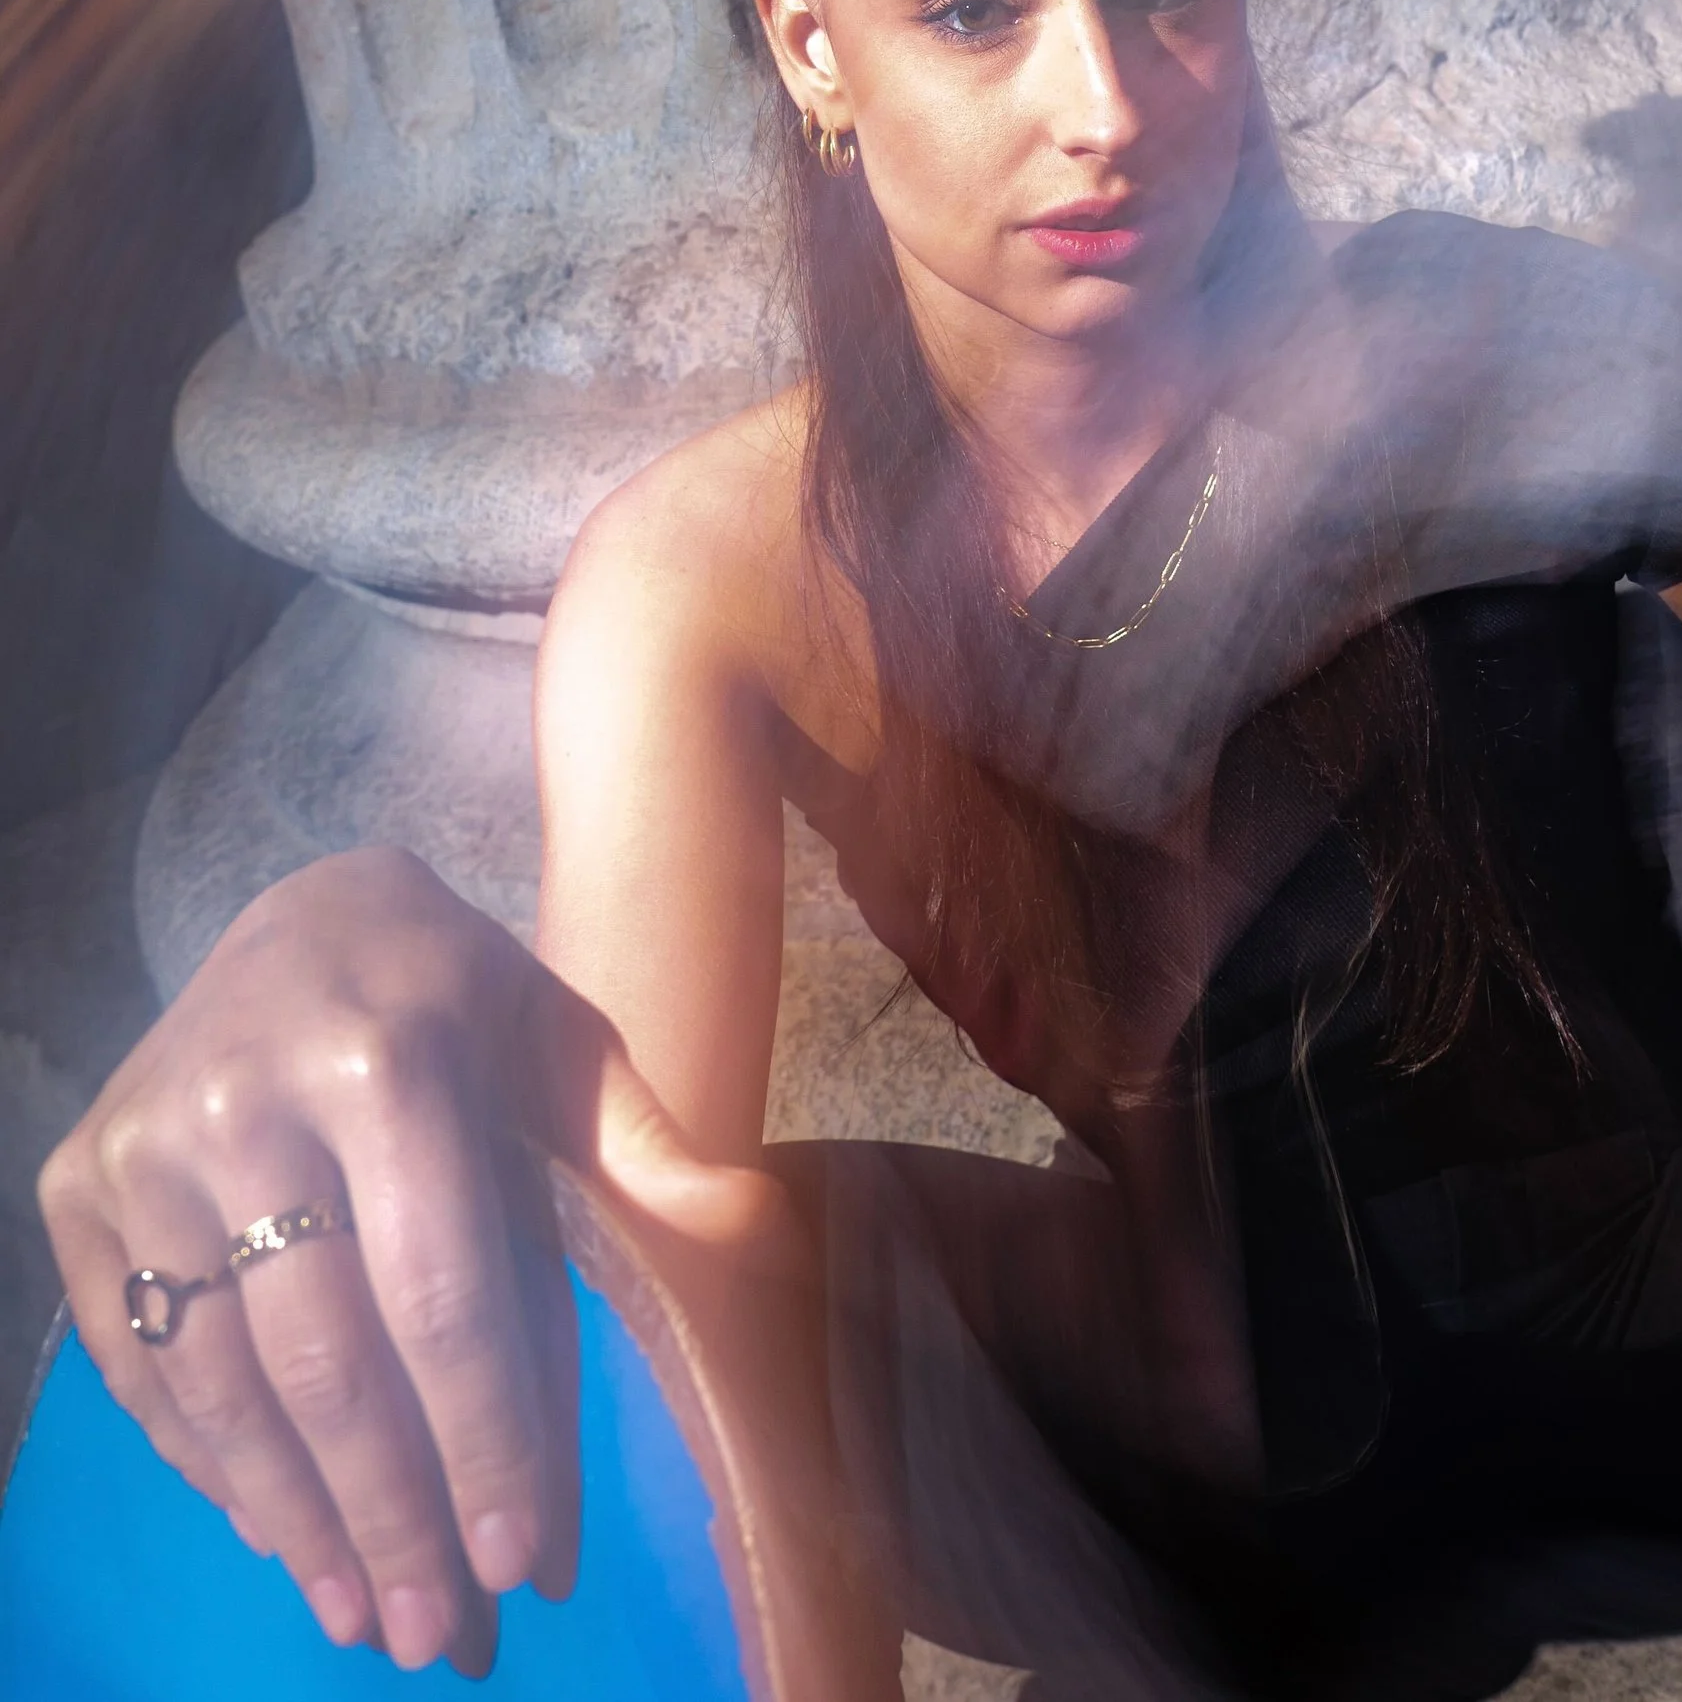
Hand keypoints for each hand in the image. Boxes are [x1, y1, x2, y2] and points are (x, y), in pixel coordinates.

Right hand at [36, 846, 745, 1674]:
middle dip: (386, 1513)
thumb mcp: (563, 1038)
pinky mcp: (74, 1184)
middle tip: (434, 1632)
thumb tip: (743, 1225)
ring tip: (360, 1614)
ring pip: (217, 1382)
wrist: (303, 915)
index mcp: (387, 1055)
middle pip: (322, 1358)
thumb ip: (638, 1139)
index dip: (479, 1433)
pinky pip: (142, 1365)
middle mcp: (244, 1100)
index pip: (438, 1287)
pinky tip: (279, 1531)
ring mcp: (143, 1146)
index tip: (518, 1559)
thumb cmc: (463, 997)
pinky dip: (211, 1464)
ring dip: (294, 1519)